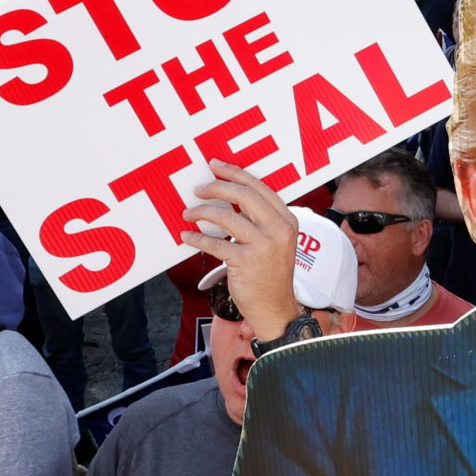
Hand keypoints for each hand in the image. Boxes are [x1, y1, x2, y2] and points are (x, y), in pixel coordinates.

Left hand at [179, 161, 301, 337]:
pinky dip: (197, 238)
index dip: (235, 173)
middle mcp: (278, 229)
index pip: (259, 187)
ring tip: (188, 213)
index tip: (216, 166)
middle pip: (243, 195)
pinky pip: (215, 243)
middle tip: (198, 189)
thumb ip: (261, 220)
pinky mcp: (246, 261)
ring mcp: (263, 245)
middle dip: (216, 187)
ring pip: (226, 216)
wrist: (276, 308)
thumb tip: (230, 199)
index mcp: (287, 220)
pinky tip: (187, 236)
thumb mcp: (277, 242)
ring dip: (202, 212)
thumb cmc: (272, 276)